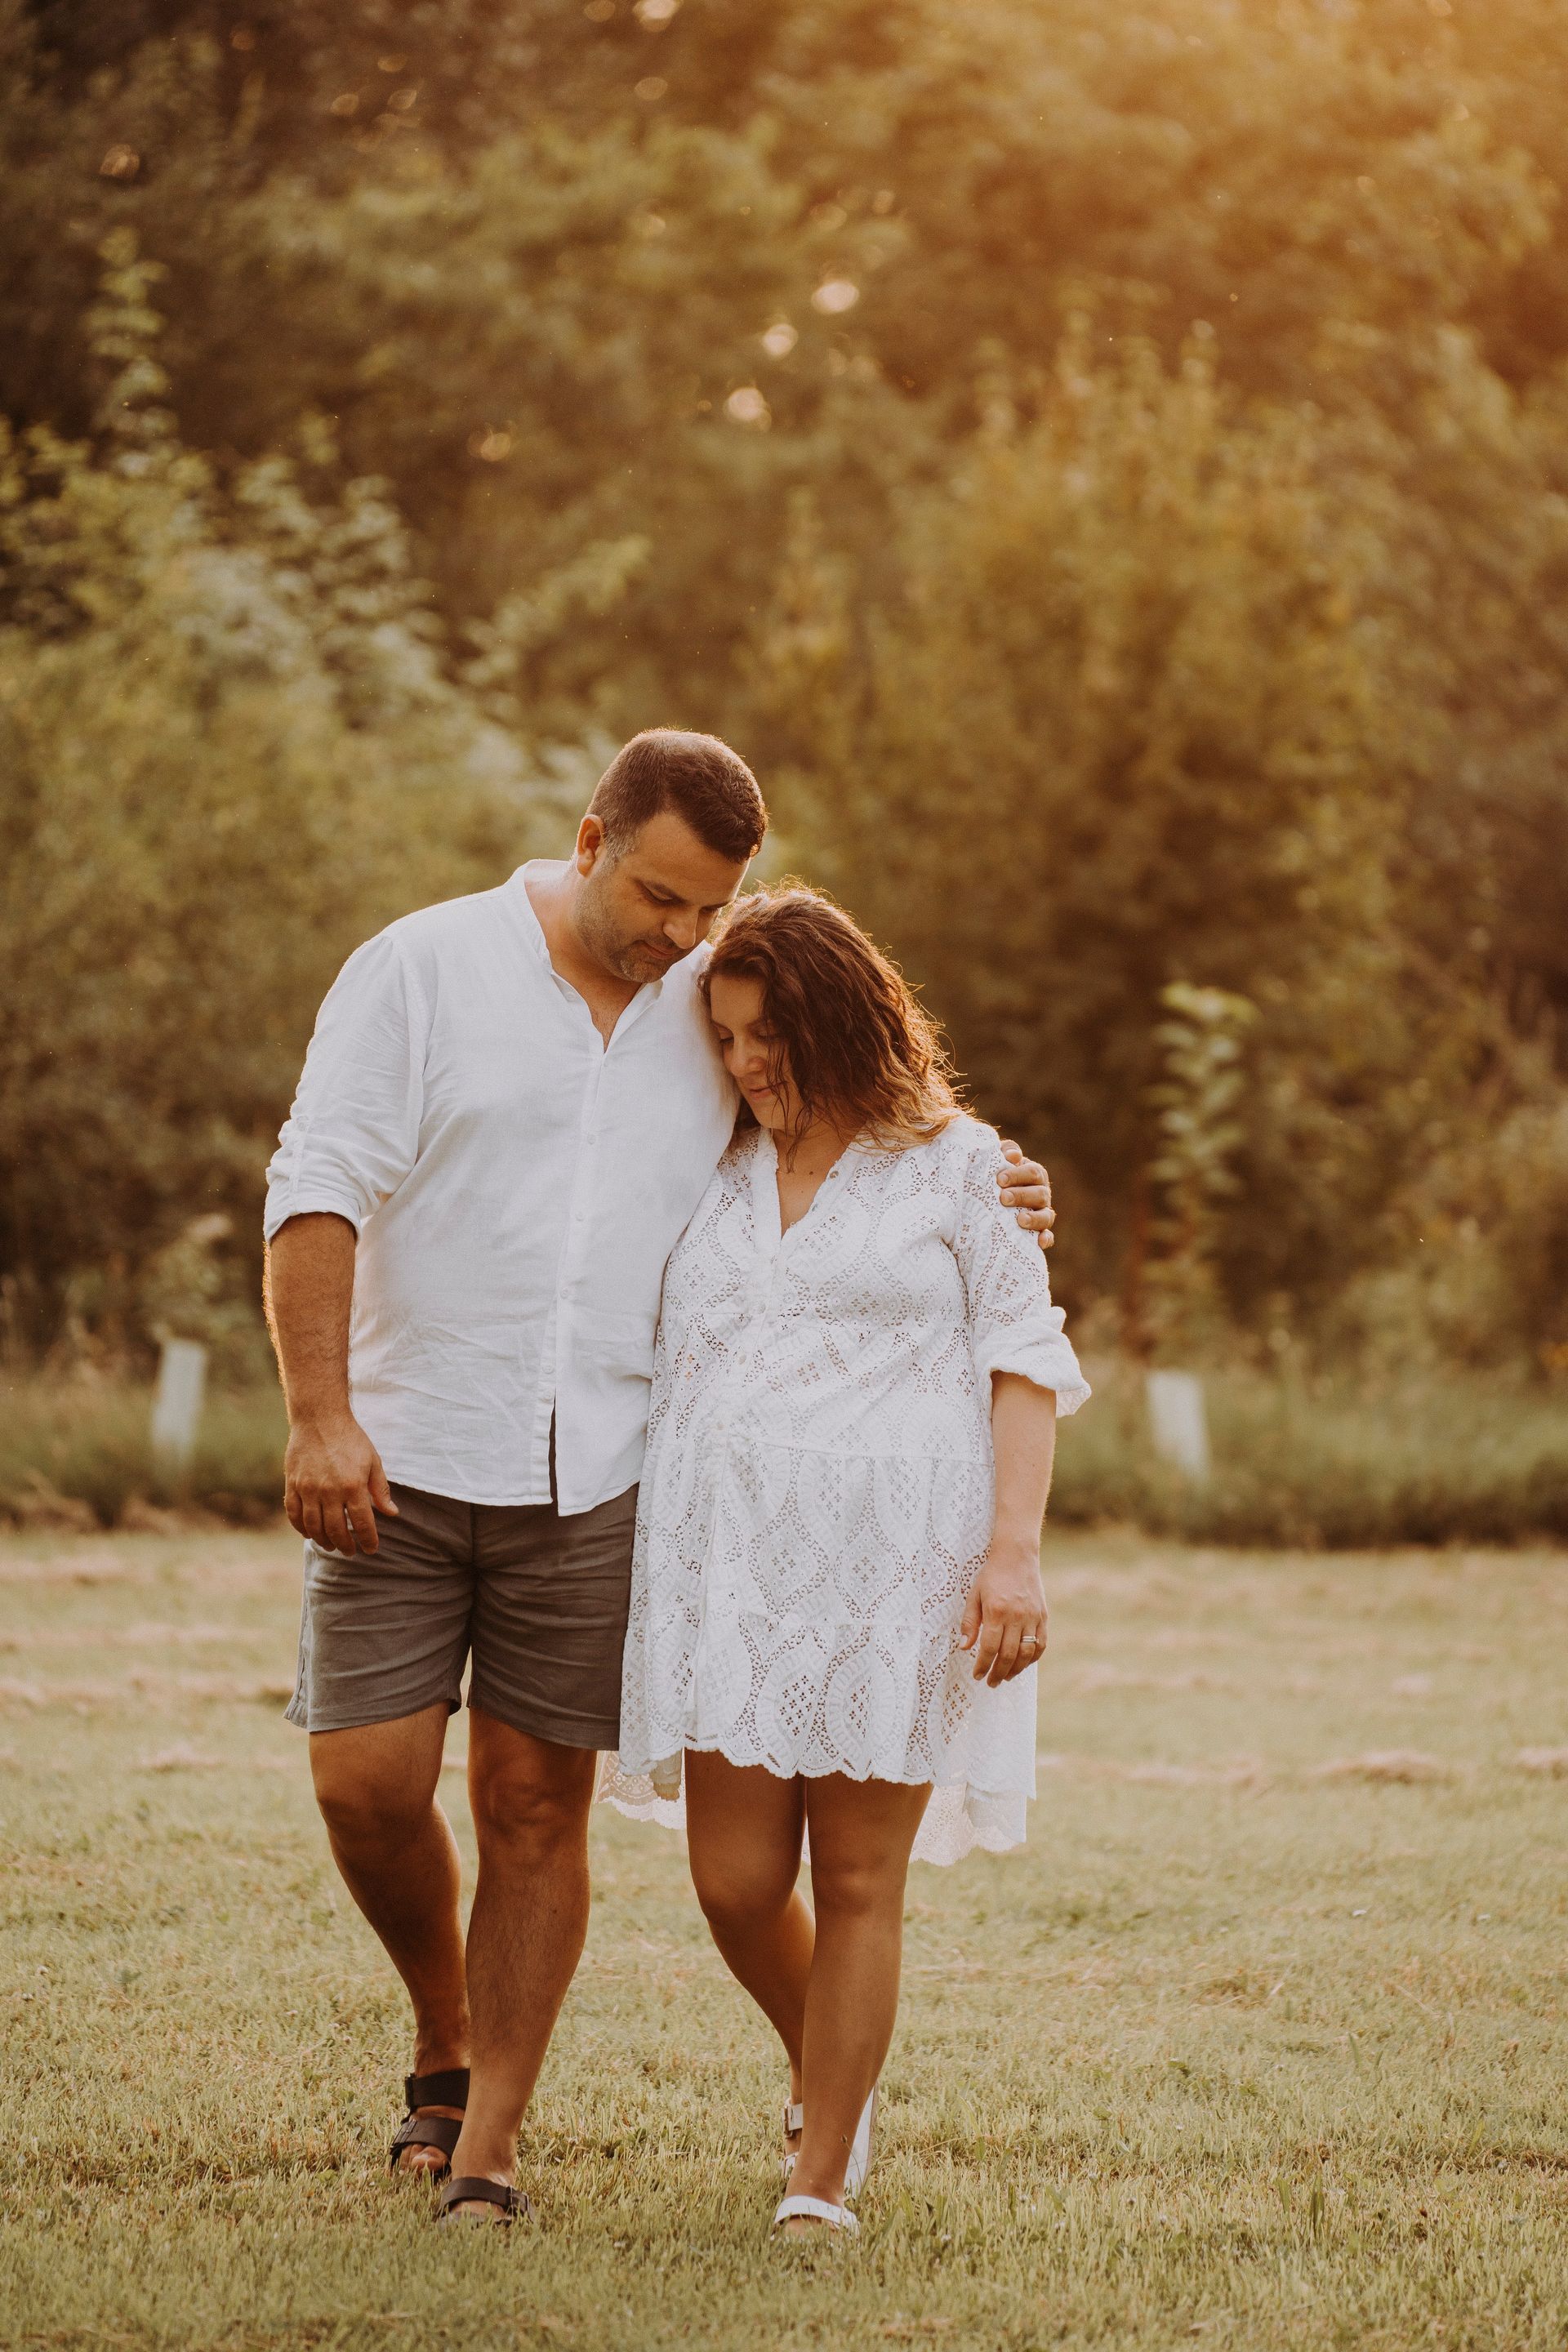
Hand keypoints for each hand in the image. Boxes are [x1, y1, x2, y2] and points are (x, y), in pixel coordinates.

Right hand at [284, 1413, 397, 1556]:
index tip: (372, 1549)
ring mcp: (308, 1489)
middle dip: (345, 1545)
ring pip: (313, 1527)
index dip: (368, 1540)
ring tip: (332, 1545)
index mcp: (353, 1486)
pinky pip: (294, 1514)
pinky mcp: (293, 1484)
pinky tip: (309, 1533)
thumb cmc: (351, 1439)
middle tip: (351, 1551)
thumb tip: (392, 1513)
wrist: (320, 1418)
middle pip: (336, 1530)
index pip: (363, 1523)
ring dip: (323, 1541)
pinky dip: (301, 1528)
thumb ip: (380, 1490)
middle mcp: (329, 1491)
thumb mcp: (373, 1461)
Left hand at [958, 1541, 1048, 1685]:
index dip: (983, 1665)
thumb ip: (969, 1622)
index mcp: (996, 1611)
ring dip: (1016, 1670)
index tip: (977, 1676)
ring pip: (1027, 1653)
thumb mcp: (974, 1595)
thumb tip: (963, 1647)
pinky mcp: (1043, 1616)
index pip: (989, 1647)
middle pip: (1008, 1654)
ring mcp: (1032, 1616)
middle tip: (991, 1683)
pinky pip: (1041, 1643)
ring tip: (1005, 1677)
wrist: (1017, 1556)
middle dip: (998, 1672)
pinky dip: (1032, 1658)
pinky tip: (1023, 1664)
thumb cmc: (991, 1576)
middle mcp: (1016, 1616)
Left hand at [997, 1140, 1054, 1250]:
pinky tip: (1039, 1242)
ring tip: (1020, 1220)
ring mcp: (1042, 1214)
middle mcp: (1041, 1194)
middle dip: (1022, 1195)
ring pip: (1047, 1216)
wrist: (986, 1202)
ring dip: (1035, 1218)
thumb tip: (1013, 1156)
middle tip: (1003, 1198)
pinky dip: (1045, 1239)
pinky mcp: (1039, 1232)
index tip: (1000, 1179)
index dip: (1018, 1175)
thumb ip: (1006, 1151)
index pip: (1033, 1172)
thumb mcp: (997, 1160)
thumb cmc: (994, 1176)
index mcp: (1034, 1175)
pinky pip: (1047, 1237)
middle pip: (1040, 1193)